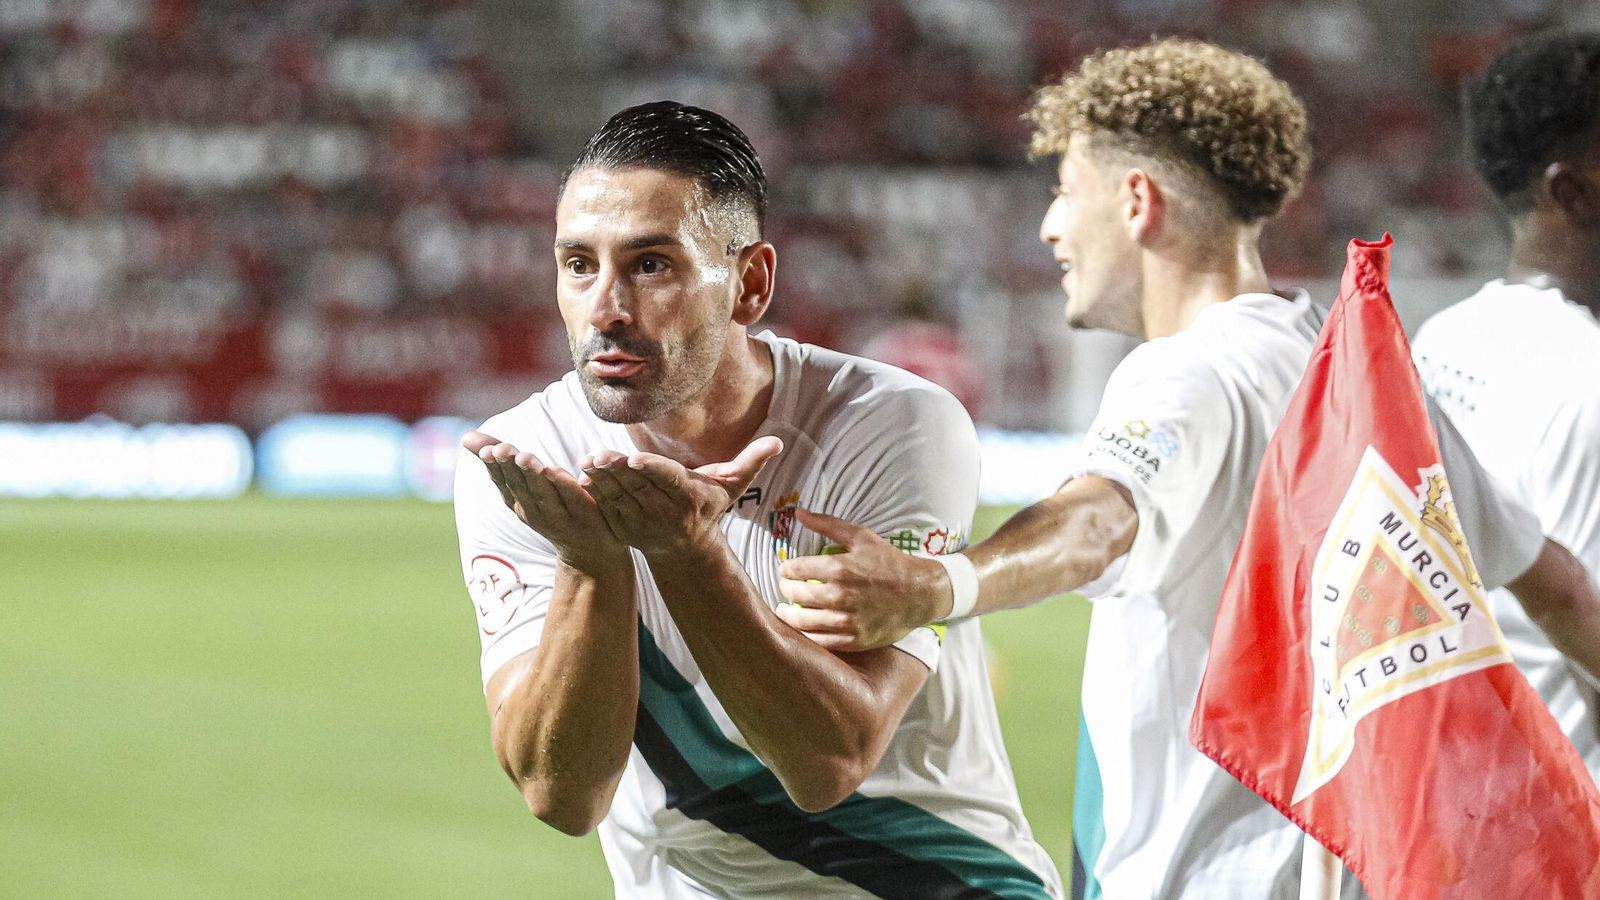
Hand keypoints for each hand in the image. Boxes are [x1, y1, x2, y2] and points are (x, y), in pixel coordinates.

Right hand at [462, 431, 626, 574]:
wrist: (590, 552)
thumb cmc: (552, 509)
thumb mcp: (524, 485)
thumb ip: (503, 460)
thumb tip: (465, 436)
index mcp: (518, 502)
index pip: (502, 482)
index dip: (494, 467)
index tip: (487, 450)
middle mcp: (534, 512)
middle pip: (520, 487)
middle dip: (510, 467)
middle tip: (502, 449)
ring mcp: (559, 518)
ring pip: (543, 494)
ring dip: (533, 476)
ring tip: (525, 457)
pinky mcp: (584, 517)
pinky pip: (574, 500)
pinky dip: (565, 486)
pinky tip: (557, 471)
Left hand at [578, 436, 782, 556]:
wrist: (686, 549)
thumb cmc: (709, 507)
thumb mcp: (732, 486)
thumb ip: (752, 461)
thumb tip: (778, 441)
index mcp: (688, 498)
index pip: (668, 480)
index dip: (651, 469)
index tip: (635, 458)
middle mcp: (665, 512)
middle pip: (639, 486)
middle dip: (618, 471)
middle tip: (599, 456)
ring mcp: (643, 523)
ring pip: (620, 496)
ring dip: (601, 480)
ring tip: (588, 462)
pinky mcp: (625, 529)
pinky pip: (607, 508)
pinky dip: (594, 493)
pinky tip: (582, 477)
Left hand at [774, 509, 951, 650]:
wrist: (920, 594)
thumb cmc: (889, 563)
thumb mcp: (862, 537)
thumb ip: (827, 524)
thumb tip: (799, 512)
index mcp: (839, 568)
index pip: (794, 569)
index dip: (786, 569)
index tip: (786, 570)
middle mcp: (840, 595)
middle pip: (795, 594)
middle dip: (786, 589)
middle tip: (786, 588)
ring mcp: (846, 620)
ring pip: (801, 621)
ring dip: (789, 614)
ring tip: (786, 609)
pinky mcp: (853, 639)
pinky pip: (819, 640)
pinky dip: (806, 633)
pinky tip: (804, 626)